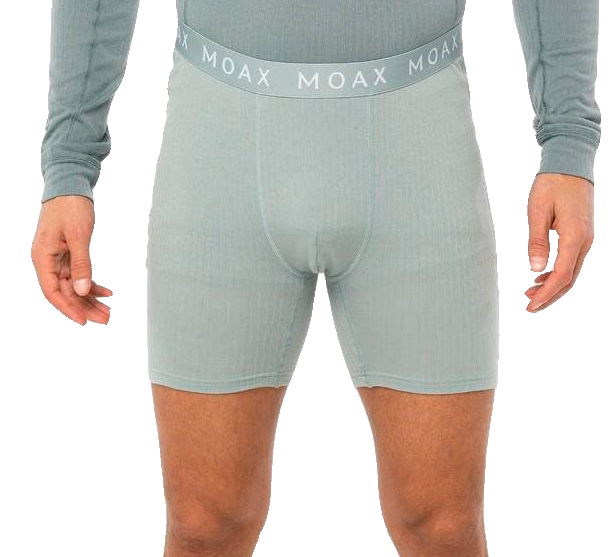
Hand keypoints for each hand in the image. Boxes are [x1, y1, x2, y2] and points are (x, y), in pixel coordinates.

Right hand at [31, 195, 111, 324]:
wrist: (70, 185)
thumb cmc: (70, 206)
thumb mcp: (79, 236)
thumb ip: (81, 264)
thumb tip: (82, 290)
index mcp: (43, 257)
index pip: (54, 292)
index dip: (69, 308)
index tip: (84, 320)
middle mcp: (47, 260)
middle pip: (66, 291)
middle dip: (84, 306)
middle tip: (104, 319)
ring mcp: (57, 258)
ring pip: (74, 285)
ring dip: (90, 298)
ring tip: (106, 311)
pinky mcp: (67, 253)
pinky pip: (78, 274)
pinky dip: (92, 284)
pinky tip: (105, 292)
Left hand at [525, 173, 593, 312]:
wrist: (570, 163)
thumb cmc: (553, 184)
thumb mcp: (538, 212)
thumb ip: (537, 241)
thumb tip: (535, 269)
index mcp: (575, 237)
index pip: (561, 275)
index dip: (547, 294)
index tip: (532, 306)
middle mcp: (585, 240)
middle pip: (569, 278)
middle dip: (550, 295)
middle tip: (530, 307)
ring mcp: (586, 237)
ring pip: (571, 271)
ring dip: (552, 285)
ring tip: (531, 294)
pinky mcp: (582, 234)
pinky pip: (571, 260)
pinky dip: (557, 272)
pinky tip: (541, 276)